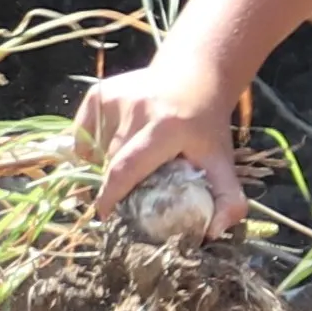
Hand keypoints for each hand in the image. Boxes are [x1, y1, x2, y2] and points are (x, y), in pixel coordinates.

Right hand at [76, 56, 247, 230]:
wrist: (195, 77)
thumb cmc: (206, 127)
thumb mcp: (223, 161)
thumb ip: (227, 199)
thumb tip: (213, 233)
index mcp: (166, 127)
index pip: (127, 169)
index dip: (111, 197)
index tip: (108, 216)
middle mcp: (137, 109)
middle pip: (112, 162)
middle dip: (117, 183)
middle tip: (131, 192)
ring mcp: (114, 98)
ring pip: (97, 149)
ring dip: (108, 164)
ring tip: (133, 160)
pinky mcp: (98, 94)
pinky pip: (84, 135)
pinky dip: (94, 148)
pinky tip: (117, 144)